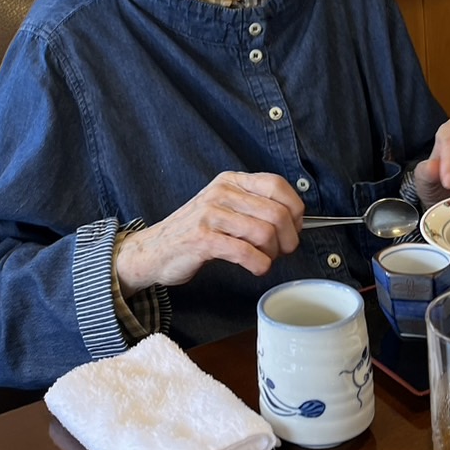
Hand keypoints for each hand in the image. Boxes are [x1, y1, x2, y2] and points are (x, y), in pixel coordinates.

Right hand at [115, 172, 303, 295]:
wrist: (154, 250)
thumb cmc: (195, 232)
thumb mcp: (224, 208)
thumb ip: (254, 207)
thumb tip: (294, 220)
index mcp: (231, 181)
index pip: (277, 185)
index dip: (295, 209)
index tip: (294, 227)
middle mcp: (222, 192)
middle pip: (277, 212)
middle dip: (288, 238)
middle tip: (282, 251)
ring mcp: (211, 214)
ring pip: (265, 232)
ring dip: (273, 253)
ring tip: (265, 259)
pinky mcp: (203, 238)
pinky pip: (246, 252)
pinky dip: (259, 265)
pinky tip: (256, 268)